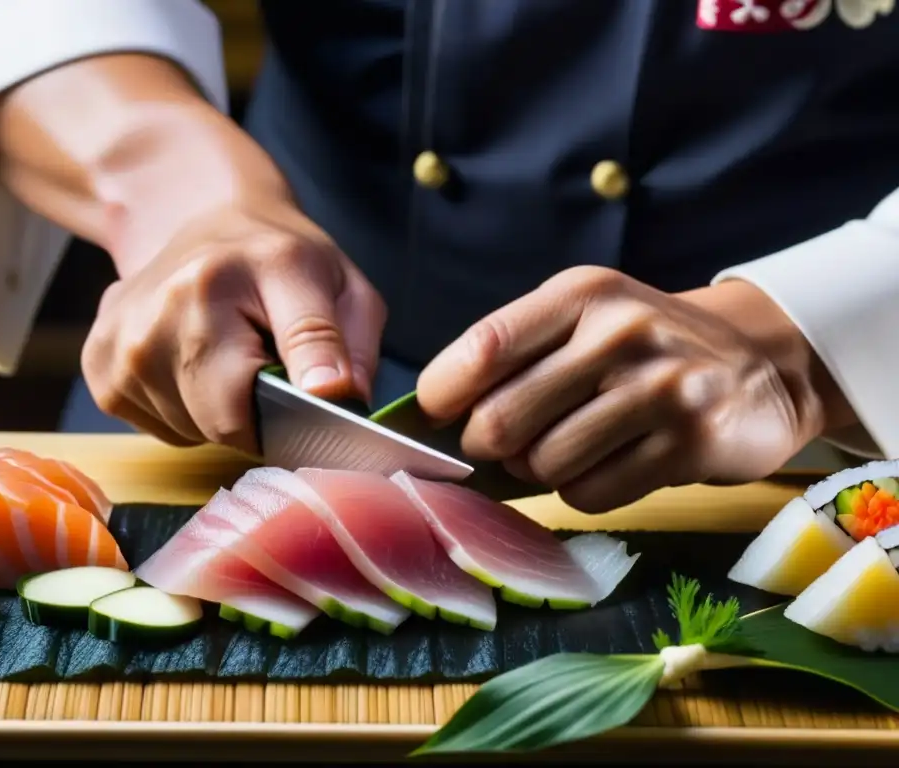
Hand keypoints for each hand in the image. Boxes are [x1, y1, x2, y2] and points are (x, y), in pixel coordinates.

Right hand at [80, 201, 385, 453]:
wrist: (203, 223)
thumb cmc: (281, 262)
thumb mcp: (340, 287)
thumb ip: (347, 346)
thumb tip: (340, 401)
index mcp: (224, 280)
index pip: (259, 397)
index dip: (295, 418)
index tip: (313, 409)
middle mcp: (161, 310)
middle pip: (223, 426)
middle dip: (259, 415)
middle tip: (270, 368)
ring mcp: (120, 341)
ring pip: (192, 433)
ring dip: (221, 413)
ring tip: (230, 359)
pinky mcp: (99, 367)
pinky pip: (162, 429)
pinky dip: (187, 412)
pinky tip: (196, 365)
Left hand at [417, 266, 827, 512]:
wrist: (761, 365)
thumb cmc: (643, 349)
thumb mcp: (583, 321)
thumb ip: (513, 354)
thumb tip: (429, 416)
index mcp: (581, 294)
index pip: (483, 348)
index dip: (442, 395)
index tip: (437, 416)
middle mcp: (620, 332)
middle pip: (501, 419)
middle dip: (489, 446)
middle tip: (506, 444)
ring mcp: (660, 387)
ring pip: (544, 465)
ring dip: (541, 471)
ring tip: (572, 449)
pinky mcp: (690, 442)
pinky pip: (592, 493)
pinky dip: (586, 491)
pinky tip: (612, 464)